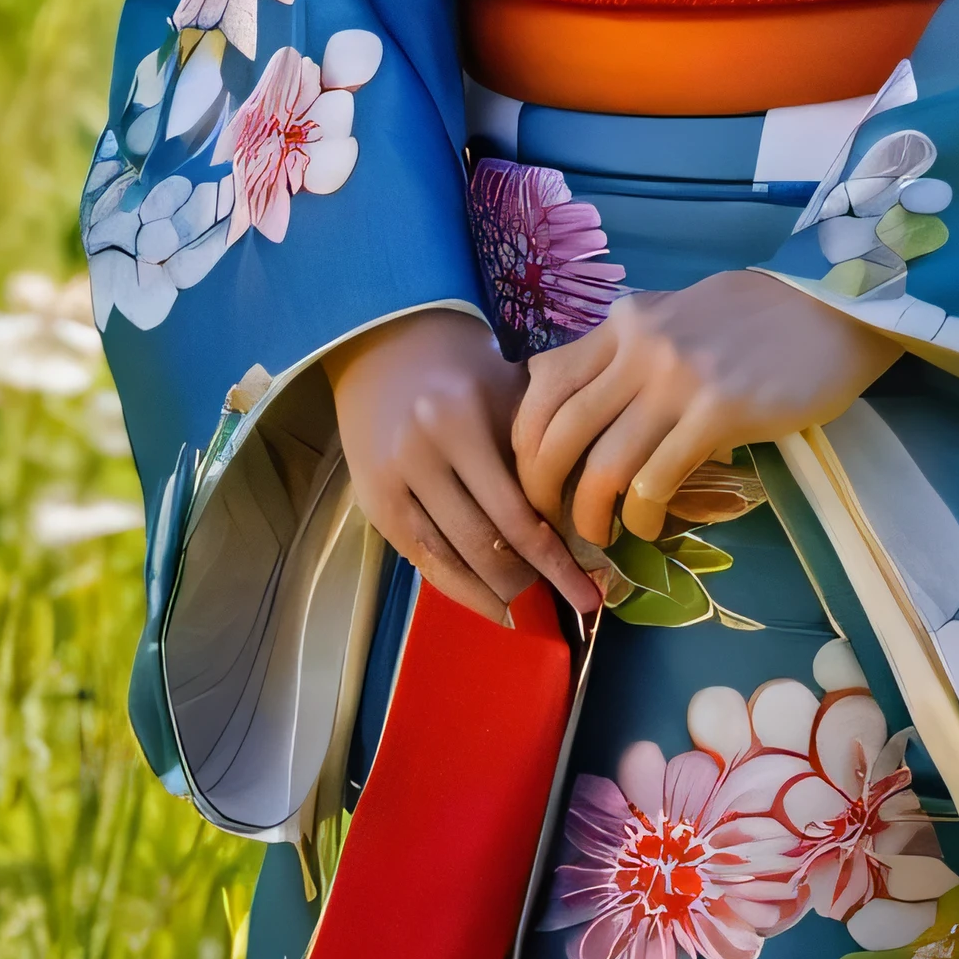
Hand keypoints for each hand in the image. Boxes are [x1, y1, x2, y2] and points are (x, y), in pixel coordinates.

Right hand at [327, 308, 598, 625]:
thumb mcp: (509, 392)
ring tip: (527, 617)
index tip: (588, 596)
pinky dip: (453, 584)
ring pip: (446, 561)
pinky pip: (418, 557)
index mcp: (463, 422)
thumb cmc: (464, 363)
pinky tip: (484, 600)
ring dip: (489, 596)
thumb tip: (577, 525)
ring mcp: (390, 481)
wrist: (387, 340)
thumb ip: (535, 452)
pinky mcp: (371, 501)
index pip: (516, 513)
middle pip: (482, 544)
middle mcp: (420, 455)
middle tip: (563, 606)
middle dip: (526, 586)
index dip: (554, 564)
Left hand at [515, 270, 898, 548]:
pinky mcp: (719, 413)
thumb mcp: (677, 315)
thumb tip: (584, 405)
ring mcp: (678, 379)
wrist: (832, 310)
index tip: (532, 477)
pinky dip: (640, 515)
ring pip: (602, 464)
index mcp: (625, 322)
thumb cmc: (756, 318)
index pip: (544, 382)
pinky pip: (655, 480)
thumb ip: (629, 351)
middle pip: (559, 430)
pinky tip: (649, 524)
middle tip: (551, 521)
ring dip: (590, 514)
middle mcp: (640, 346)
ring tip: (600, 534)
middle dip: (542, 489)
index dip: (525, 441)